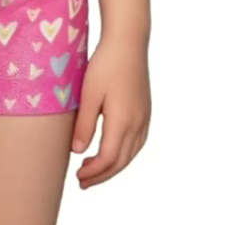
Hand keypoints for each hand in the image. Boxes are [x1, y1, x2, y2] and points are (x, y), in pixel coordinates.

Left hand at [71, 32, 150, 188]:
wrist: (128, 42)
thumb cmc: (105, 64)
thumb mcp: (89, 93)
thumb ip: (84, 124)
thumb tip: (77, 152)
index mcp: (123, 121)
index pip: (108, 158)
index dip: (93, 172)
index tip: (78, 176)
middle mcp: (138, 124)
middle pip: (121, 161)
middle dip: (102, 175)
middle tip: (83, 182)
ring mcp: (145, 118)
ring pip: (131, 154)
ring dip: (113, 166)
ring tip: (94, 170)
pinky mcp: (146, 111)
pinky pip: (138, 142)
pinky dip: (124, 154)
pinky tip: (113, 152)